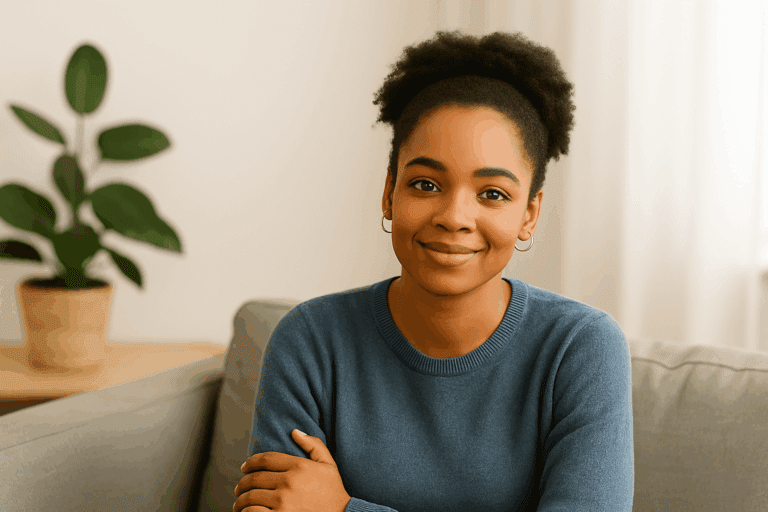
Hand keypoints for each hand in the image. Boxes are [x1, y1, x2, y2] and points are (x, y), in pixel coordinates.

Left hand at [234, 429, 350, 511]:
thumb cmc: (334, 492)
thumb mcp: (329, 464)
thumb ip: (313, 445)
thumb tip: (294, 431)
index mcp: (299, 466)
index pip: (265, 459)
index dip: (250, 462)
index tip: (244, 467)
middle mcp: (289, 482)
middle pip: (255, 479)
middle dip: (242, 483)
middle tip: (239, 488)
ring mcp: (283, 502)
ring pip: (251, 497)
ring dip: (241, 500)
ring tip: (239, 503)